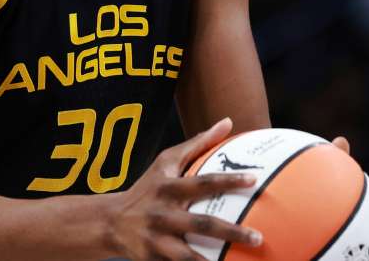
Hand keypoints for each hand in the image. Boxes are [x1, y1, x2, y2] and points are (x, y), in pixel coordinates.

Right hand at [107, 117, 262, 260]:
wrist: (110, 221)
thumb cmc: (147, 188)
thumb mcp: (166, 163)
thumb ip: (198, 144)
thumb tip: (228, 122)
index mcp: (168, 188)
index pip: (202, 183)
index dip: (228, 180)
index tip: (253, 180)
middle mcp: (162, 214)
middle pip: (200, 224)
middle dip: (230, 232)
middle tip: (258, 238)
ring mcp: (157, 240)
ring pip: (188, 256)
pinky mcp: (152, 259)